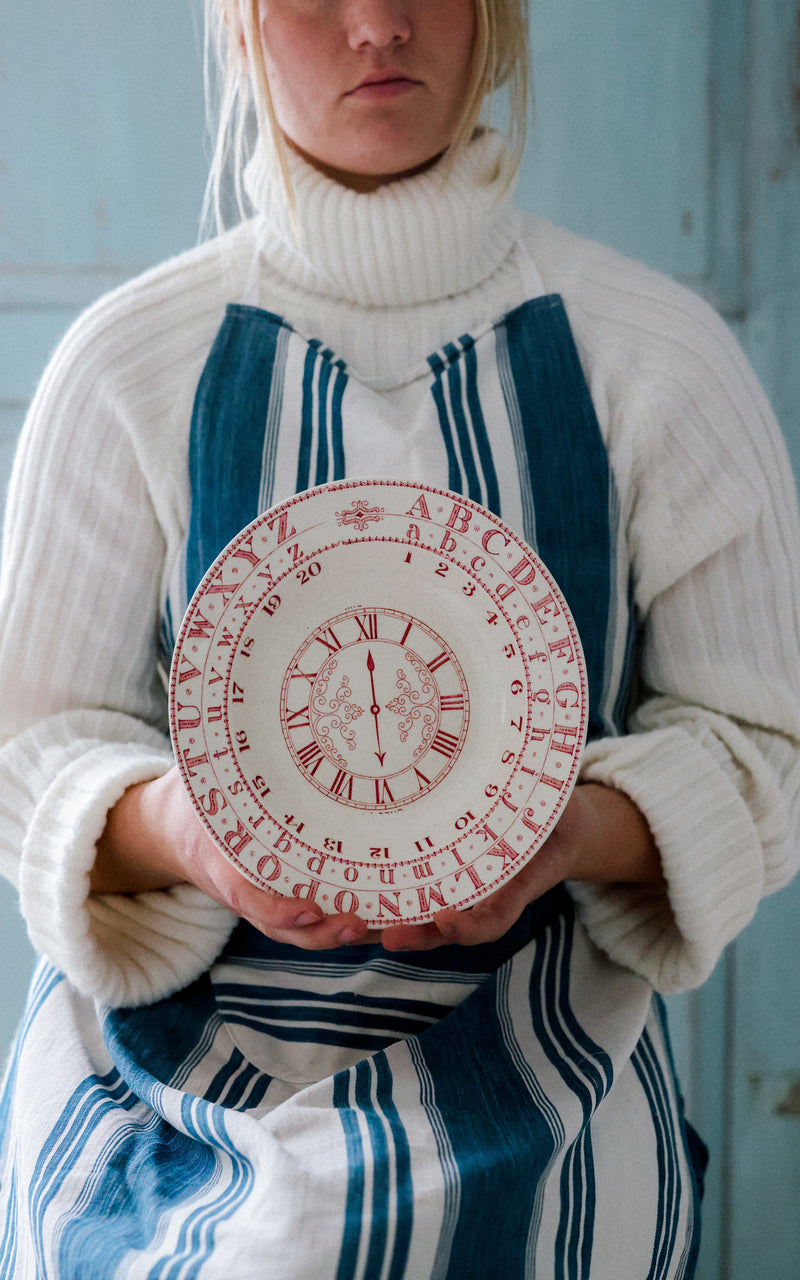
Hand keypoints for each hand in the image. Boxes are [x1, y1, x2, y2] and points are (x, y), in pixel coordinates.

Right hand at [92, 768, 369, 949]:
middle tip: (356, 924)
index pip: (245, 895)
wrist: (171, 828)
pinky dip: (330, 925)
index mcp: (217, 859)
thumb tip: (226, 706)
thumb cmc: (194, 796)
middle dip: (317, 932)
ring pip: (295, 932)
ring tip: (369, 927)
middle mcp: (240, 888)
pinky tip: (370, 917)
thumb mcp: (197, 775)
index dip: (275, 908)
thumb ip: (214, 757)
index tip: (308, 909)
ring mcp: (259, 898)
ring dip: (330, 935)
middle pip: (279, 927)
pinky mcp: (276, 897)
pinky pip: (302, 922)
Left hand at [378, 782, 663, 951]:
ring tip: (352, 926)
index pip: (491, 919)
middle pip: (444, 929)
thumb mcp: (558, 808)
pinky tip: (345, 895)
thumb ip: (549, 804)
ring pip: (417, 916)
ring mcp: (454, 886)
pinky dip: (376, 897)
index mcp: (513, 886)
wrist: (556, 824)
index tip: (446, 920)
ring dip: (384, 924)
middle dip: (416, 935)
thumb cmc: (555, 814)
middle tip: (390, 937)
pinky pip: (404, 891)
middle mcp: (480, 895)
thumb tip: (543, 783)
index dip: (469, 925)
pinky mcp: (431, 871)